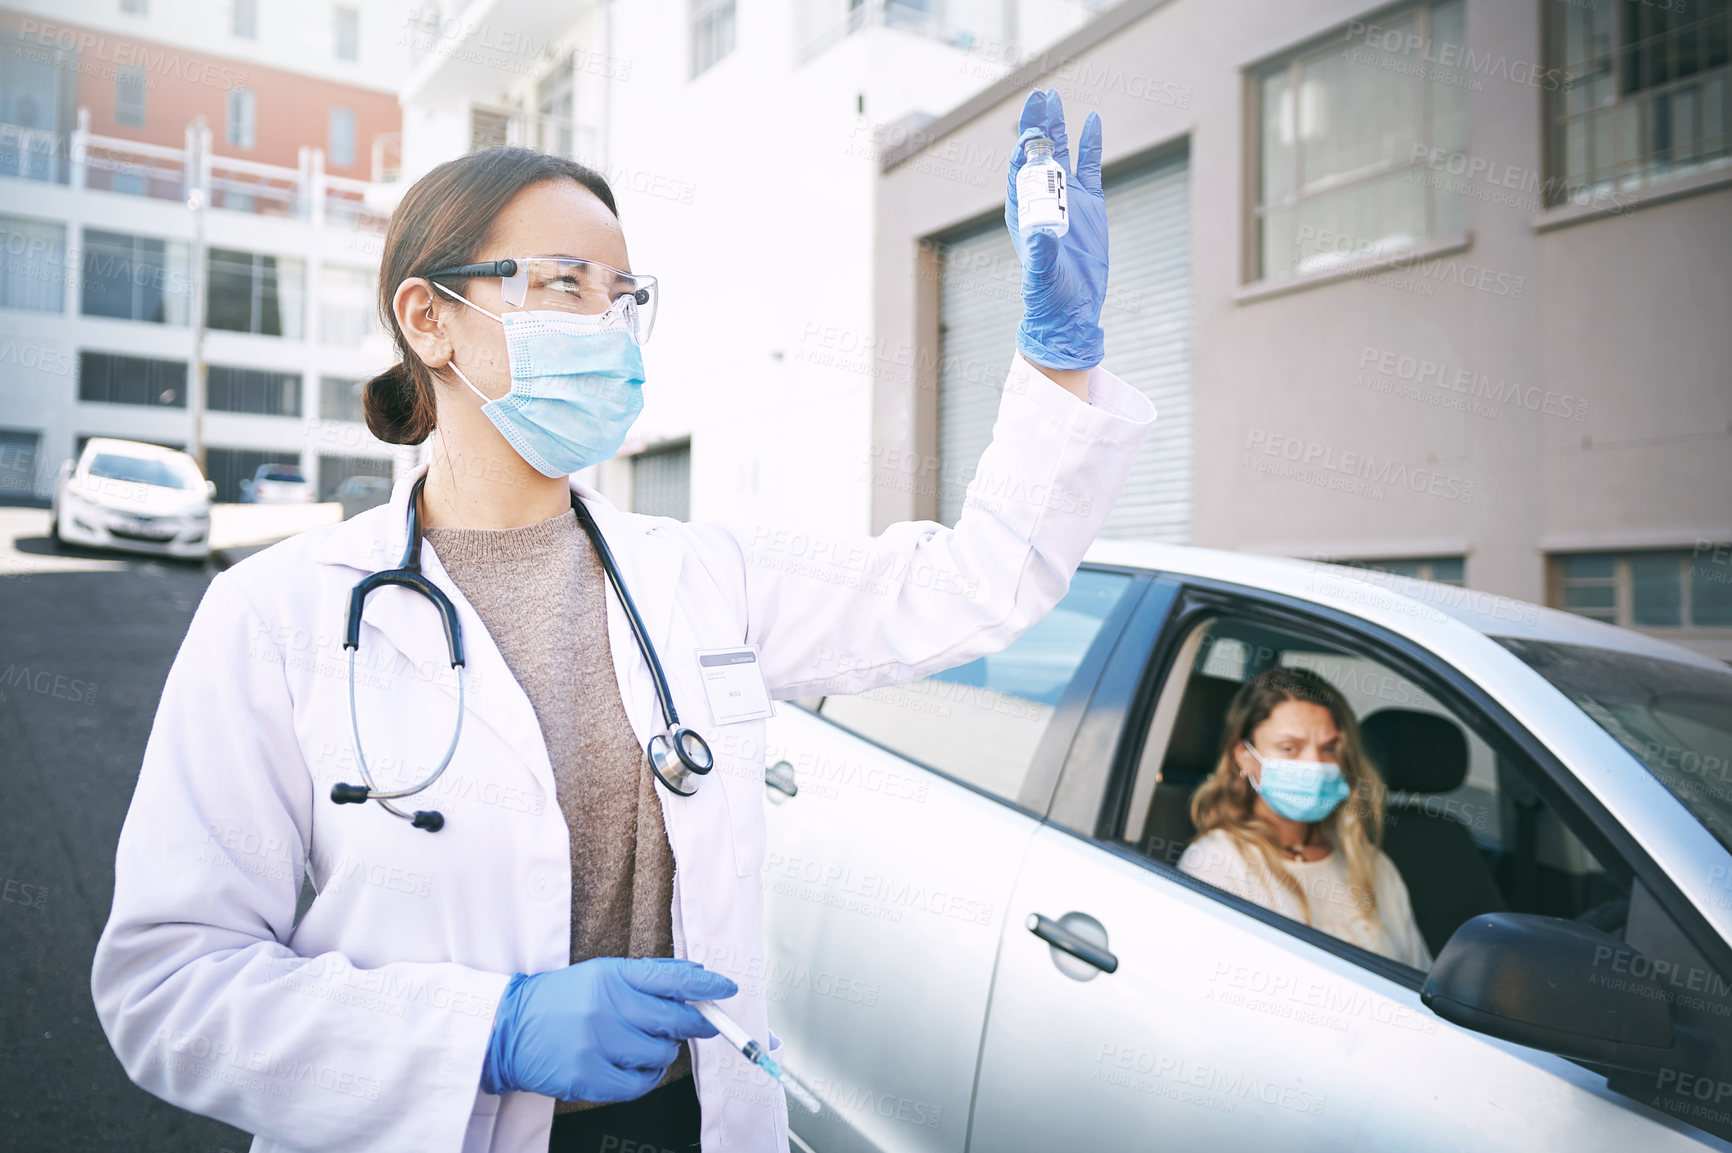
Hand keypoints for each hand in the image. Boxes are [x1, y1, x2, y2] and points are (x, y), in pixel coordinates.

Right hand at [480, 957, 737, 1101]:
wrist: (508, 1029)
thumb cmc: (561, 1000)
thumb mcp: (601, 974)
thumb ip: (648, 976)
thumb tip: (696, 975)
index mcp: (612, 975)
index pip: (671, 978)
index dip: (706, 984)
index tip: (728, 989)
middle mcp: (605, 1006)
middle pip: (674, 1019)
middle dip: (697, 1023)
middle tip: (703, 1025)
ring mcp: (596, 1043)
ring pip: (660, 1054)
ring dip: (662, 1052)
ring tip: (641, 1044)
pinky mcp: (587, 1076)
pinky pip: (639, 1084)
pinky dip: (644, 1078)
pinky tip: (633, 1068)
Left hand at [1003, 87, 1107, 372]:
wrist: (1071, 307)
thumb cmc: (1047, 294)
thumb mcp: (1040, 275)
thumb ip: (1041, 255)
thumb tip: (1042, 235)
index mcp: (1023, 210)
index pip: (1018, 170)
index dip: (1022, 148)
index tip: (1029, 133)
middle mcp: (1041, 198)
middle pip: (1037, 153)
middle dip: (1037, 125)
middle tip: (1039, 96)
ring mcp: (1066, 198)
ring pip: (1061, 153)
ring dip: (1058, 126)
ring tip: (1055, 97)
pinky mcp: (1089, 204)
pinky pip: (1089, 166)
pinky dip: (1090, 143)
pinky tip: (1093, 119)